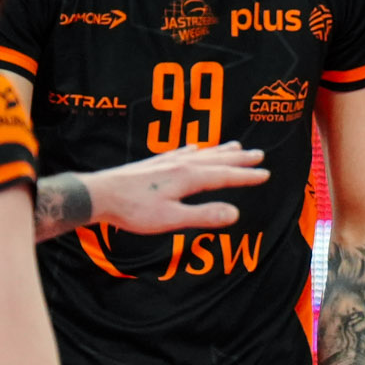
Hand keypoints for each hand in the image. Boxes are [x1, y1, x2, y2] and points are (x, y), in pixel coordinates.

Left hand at [82, 142, 270, 233]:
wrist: (99, 195)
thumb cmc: (133, 210)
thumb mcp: (171, 219)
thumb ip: (204, 215)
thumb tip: (235, 213)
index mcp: (188, 177)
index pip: (225, 175)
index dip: (246, 176)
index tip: (265, 174)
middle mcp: (180, 164)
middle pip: (217, 160)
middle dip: (239, 158)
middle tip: (259, 154)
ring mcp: (166, 162)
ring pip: (201, 154)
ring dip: (221, 150)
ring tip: (236, 145)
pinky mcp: (153, 164)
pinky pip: (181, 152)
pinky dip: (194, 149)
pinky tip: (194, 147)